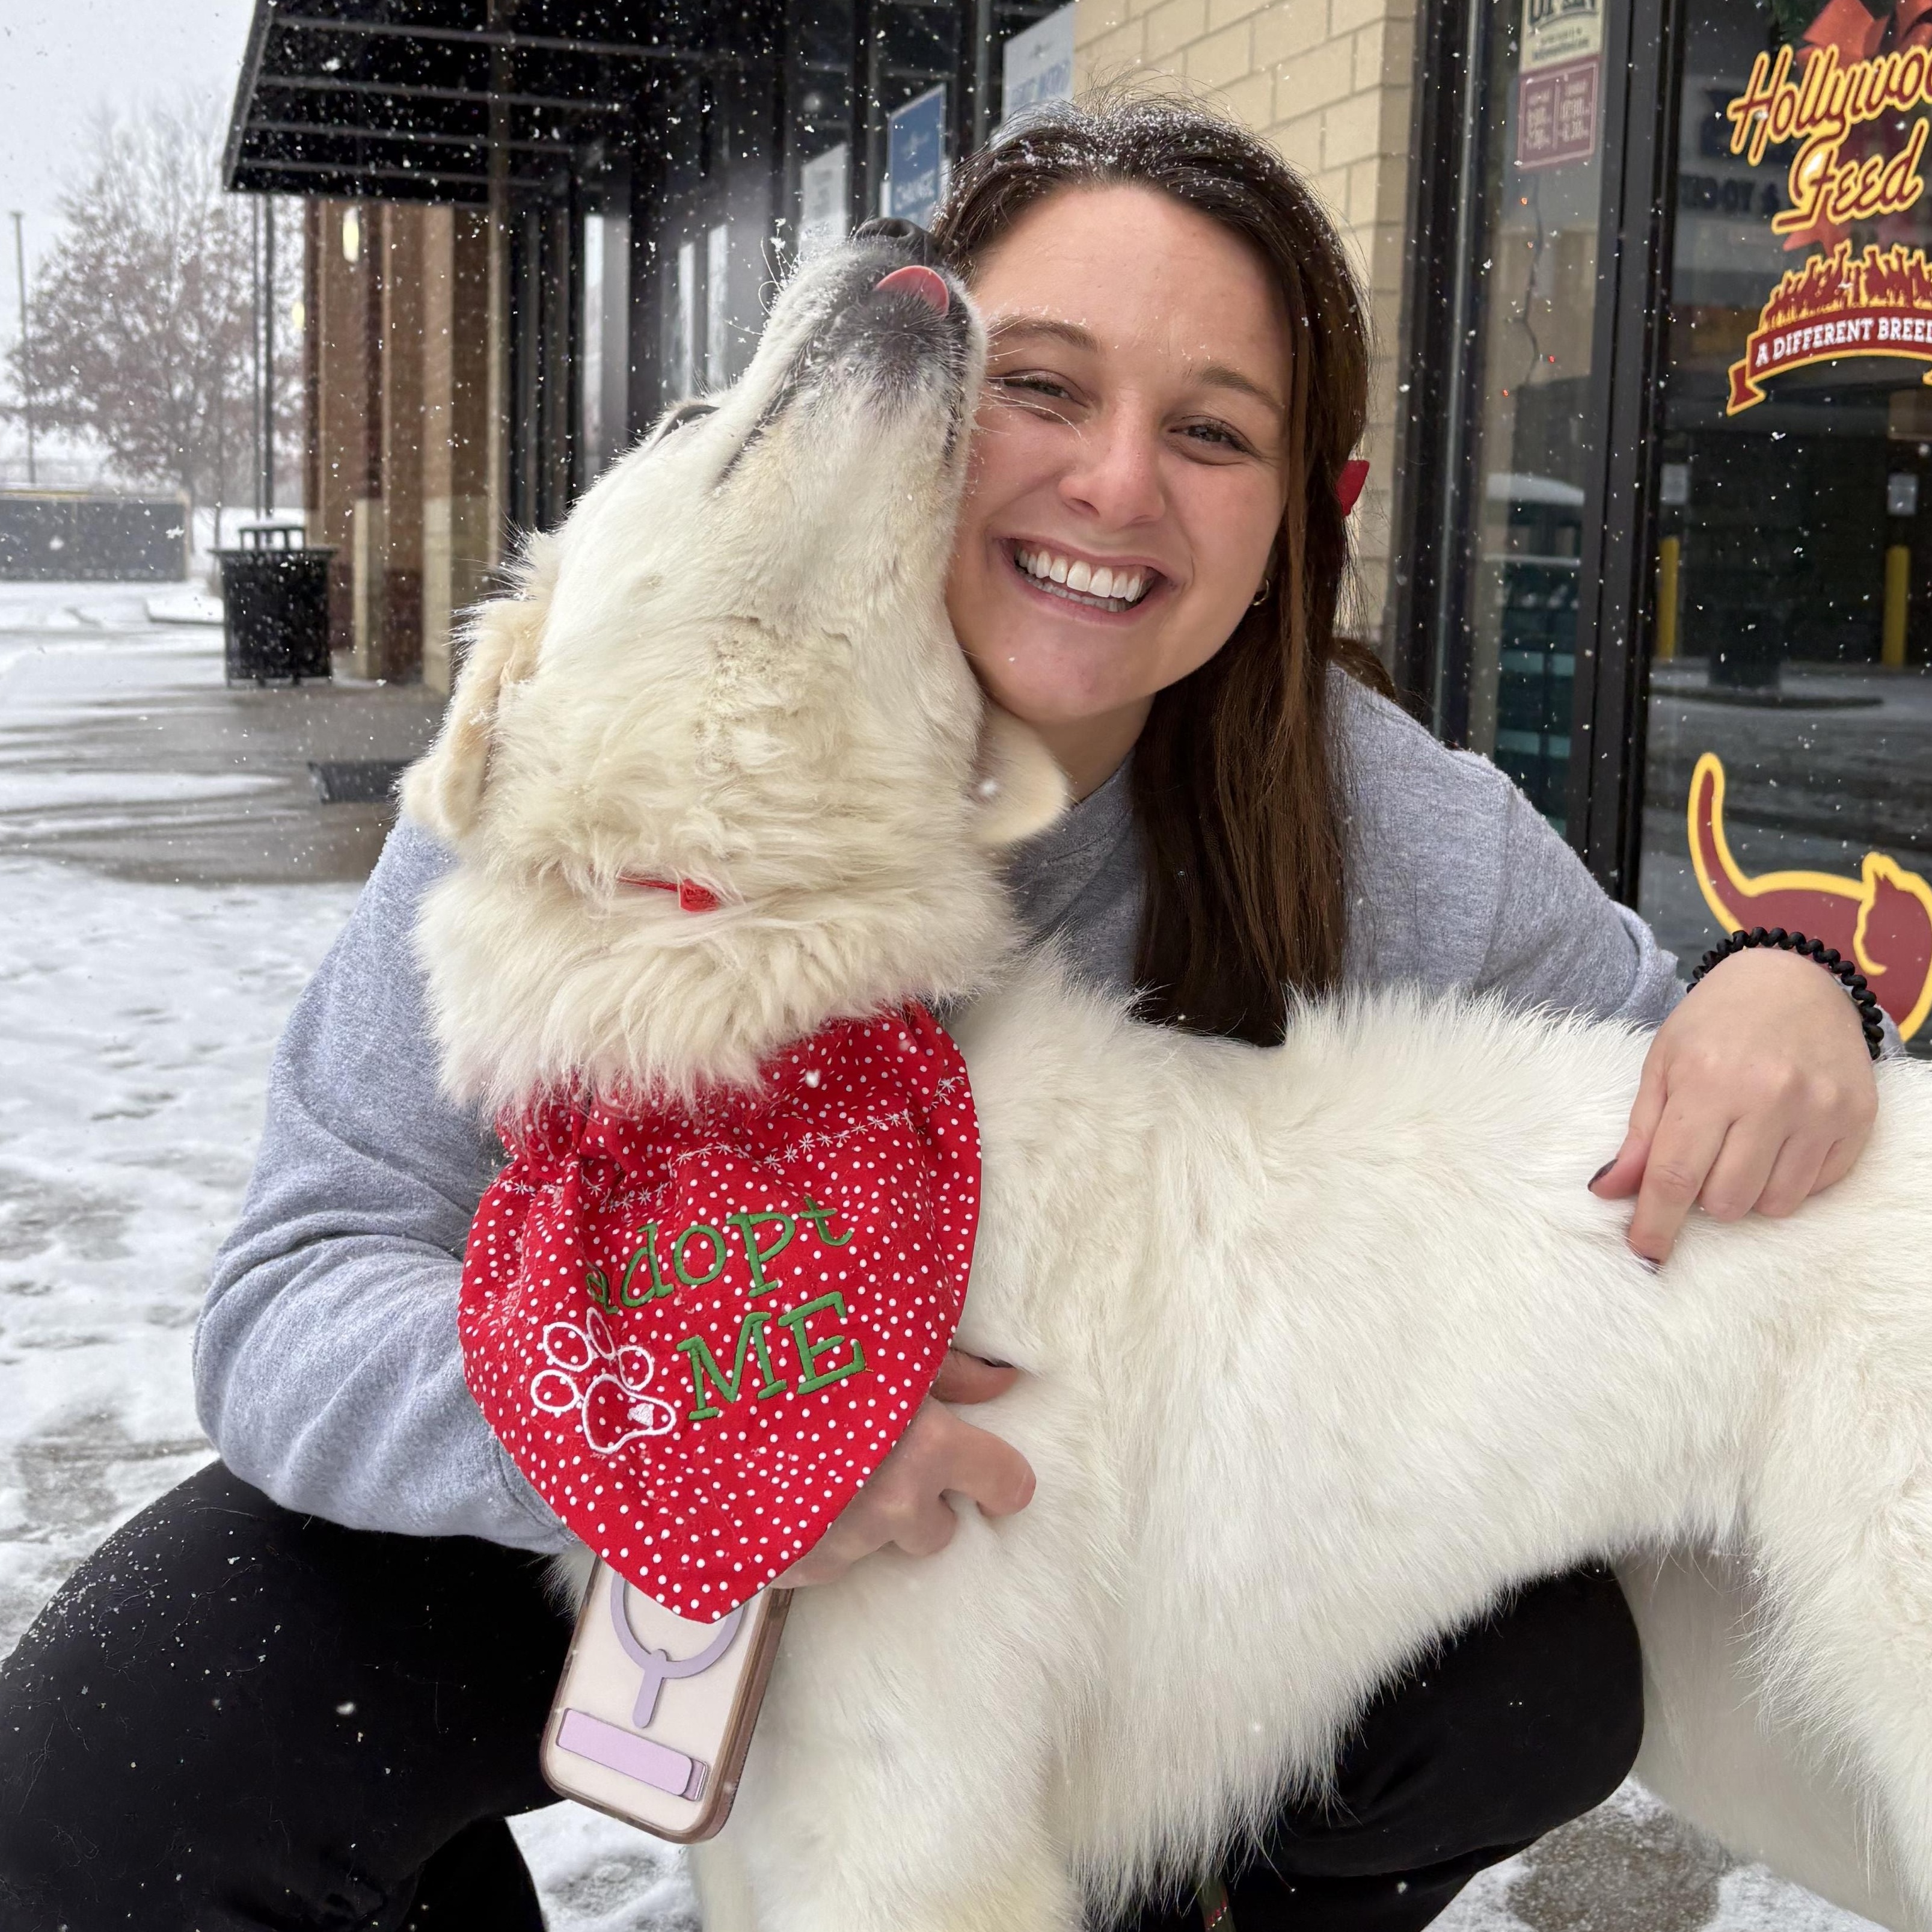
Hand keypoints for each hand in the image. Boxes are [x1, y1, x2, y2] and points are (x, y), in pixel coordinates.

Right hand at [775, 1350, 1034, 1585]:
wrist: (690, 1384)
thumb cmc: (797, 1345)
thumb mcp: (885, 1337)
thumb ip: (952, 1367)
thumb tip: (1005, 1381)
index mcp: (925, 1450)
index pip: (1004, 1485)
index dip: (1001, 1477)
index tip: (990, 1471)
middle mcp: (889, 1507)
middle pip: (939, 1531)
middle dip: (921, 1500)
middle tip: (881, 1454)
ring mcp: (836, 1546)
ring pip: (875, 1546)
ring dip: (861, 1514)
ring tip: (817, 1460)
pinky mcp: (787, 1569)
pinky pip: (821, 1562)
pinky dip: (811, 1531)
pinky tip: (783, 1487)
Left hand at [1589, 944, 1877, 1264]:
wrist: (1793, 980)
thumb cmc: (1715, 1023)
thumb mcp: (1663, 1065)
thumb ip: (1639, 1135)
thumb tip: (1609, 1192)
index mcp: (1709, 1081)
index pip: (1675, 1177)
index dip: (1656, 1223)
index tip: (1644, 1253)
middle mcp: (1770, 1097)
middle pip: (1725, 1200)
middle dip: (1703, 1197)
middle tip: (1704, 1157)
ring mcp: (1820, 1110)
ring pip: (1773, 1204)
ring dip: (1747, 1193)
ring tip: (1741, 1147)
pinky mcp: (1857, 1119)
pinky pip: (1816, 1187)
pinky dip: (1789, 1180)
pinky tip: (1778, 1142)